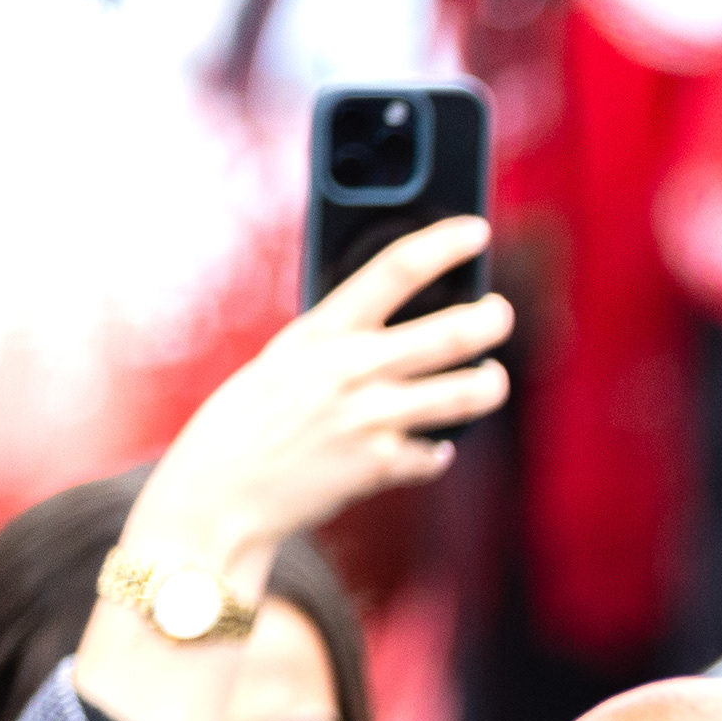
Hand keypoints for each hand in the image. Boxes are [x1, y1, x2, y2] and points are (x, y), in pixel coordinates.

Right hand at [124, 217, 511, 576]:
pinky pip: (435, 454)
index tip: (475, 230)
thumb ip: (339, 338)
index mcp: (323, 330)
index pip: (394, 270)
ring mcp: (369, 417)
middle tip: (499, 314)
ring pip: (465, 394)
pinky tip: (429, 448)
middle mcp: (350, 368)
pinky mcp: (379, 464)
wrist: (221, 490)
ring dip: (490, 385)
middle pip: (452, 333)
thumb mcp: (287, 358)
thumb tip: (399, 319)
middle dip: (490, 320)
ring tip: (492, 379)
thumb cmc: (252, 417)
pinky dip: (435, 452)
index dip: (442, 244)